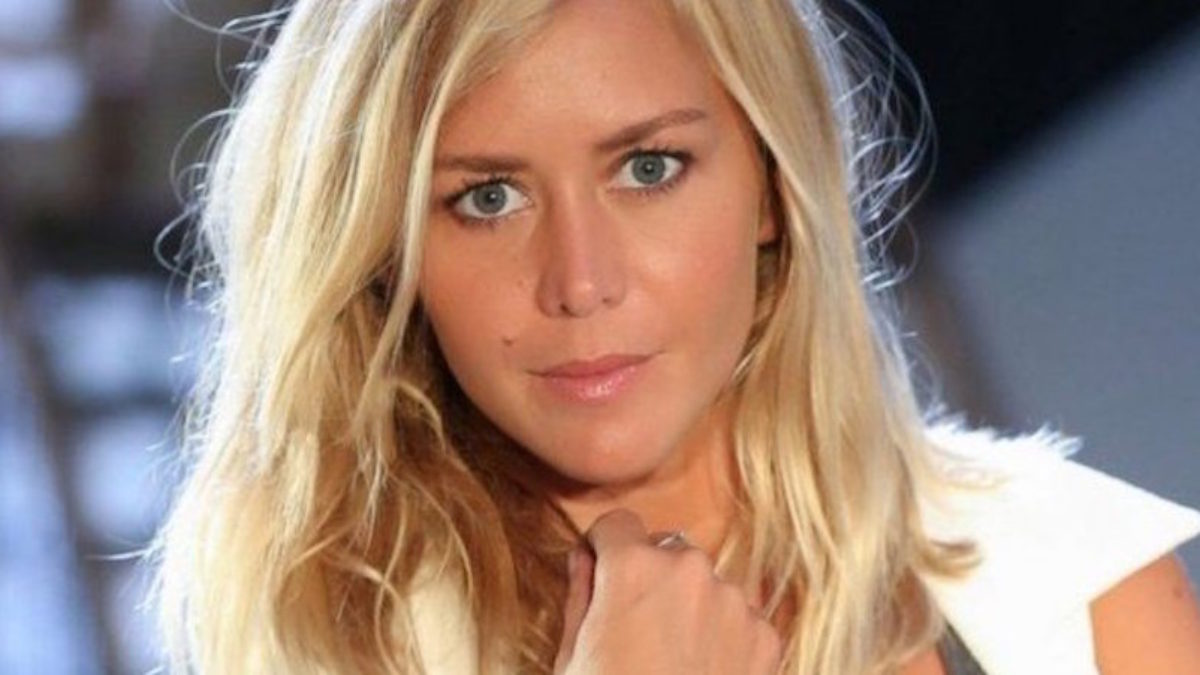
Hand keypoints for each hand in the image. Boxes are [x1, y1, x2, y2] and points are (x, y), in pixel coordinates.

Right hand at [553, 509, 782, 674]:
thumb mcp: (572, 657)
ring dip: (691, 606)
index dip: (604, 550)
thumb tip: (584, 560)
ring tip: (673, 660)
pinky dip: (725, 638)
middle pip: (666, 552)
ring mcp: (733, 601)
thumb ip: (580, 595)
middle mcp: (688, 569)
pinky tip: (703, 674)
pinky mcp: (765, 636)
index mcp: (632, 567)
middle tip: (638, 631)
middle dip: (651, 578)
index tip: (602, 574)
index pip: (617, 524)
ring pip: (706, 584)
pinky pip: (740, 618)